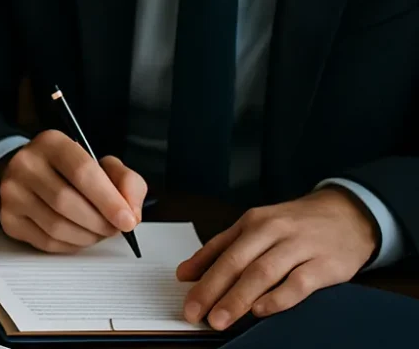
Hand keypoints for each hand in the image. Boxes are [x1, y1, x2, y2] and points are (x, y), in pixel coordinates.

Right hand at [0, 130, 146, 252]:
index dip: (109, 200)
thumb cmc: (70, 171)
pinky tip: (79, 236)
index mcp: (52, 143)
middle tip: (114, 228)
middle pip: (67, 201)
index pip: (82, 171)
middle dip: (99, 222)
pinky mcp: (8, 218)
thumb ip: (125, 181)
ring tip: (98, 232)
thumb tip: (131, 212)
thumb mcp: (101, 164)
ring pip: (56, 226)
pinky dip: (70, 245)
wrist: (28, 174)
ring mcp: (12, 192)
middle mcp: (26, 164)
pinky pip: (45, 242)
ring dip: (87, 236)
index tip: (127, 220)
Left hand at [177, 188, 378, 330]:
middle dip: (214, 290)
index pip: (220, 252)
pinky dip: (278, 298)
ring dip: (239, 298)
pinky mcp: (325, 264)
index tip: (187, 301)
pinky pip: (299, 283)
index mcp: (253, 222)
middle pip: (238, 262)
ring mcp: (300, 246)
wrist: (348, 214)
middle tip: (197, 314)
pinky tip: (261, 311)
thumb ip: (221, 248)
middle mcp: (274, 231)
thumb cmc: (296, 224)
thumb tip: (186, 273)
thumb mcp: (256, 226)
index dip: (201, 278)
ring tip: (221, 319)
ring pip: (263, 273)